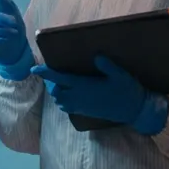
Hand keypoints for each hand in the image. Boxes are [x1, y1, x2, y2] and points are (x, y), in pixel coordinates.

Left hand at [33, 56, 168, 134]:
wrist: (134, 112)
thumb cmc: (128, 91)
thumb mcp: (121, 75)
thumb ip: (108, 66)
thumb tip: (96, 56)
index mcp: (85, 86)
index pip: (60, 79)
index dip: (46, 74)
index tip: (34, 69)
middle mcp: (80, 97)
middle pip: (56, 91)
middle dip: (52, 83)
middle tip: (53, 73)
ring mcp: (82, 106)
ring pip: (60, 101)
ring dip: (57, 92)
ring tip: (61, 83)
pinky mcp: (85, 112)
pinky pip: (67, 107)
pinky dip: (63, 100)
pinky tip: (70, 93)